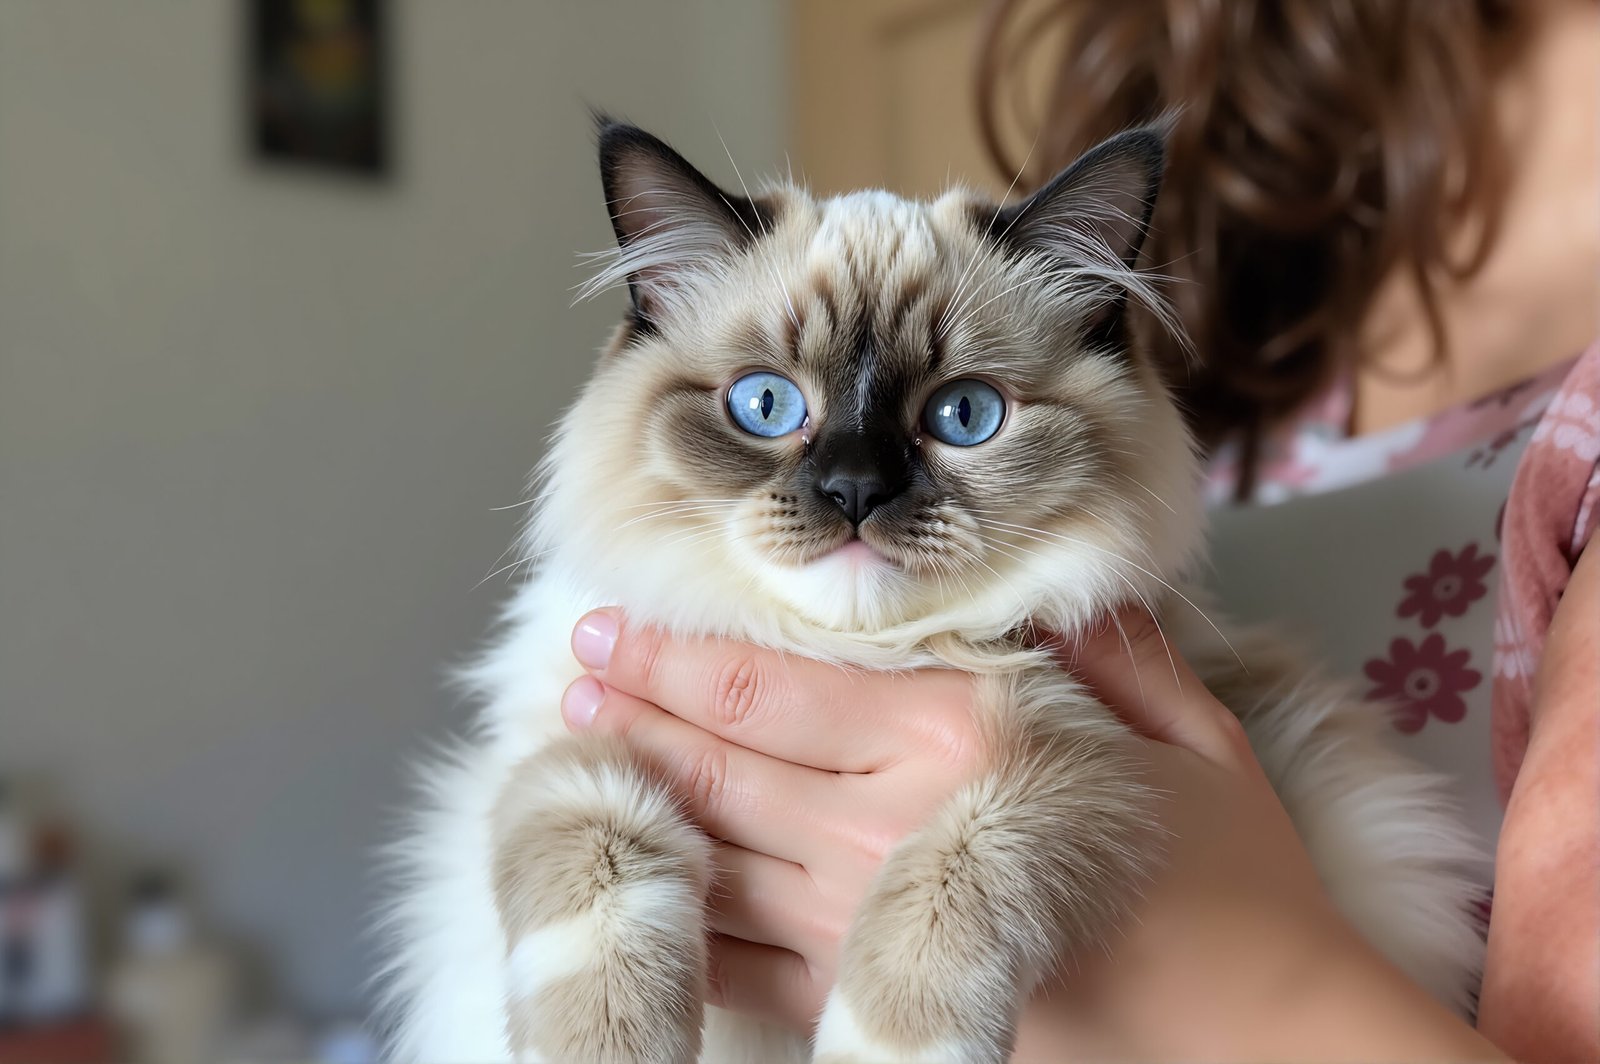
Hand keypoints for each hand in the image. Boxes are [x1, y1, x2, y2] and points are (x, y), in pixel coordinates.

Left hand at [562, 608, 1502, 1059]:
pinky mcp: (869, 1002)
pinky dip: (682, 914)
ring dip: (638, 802)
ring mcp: (868, 922)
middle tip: (567, 677)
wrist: (1259, 1046)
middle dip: (632, 715)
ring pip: (713, 852)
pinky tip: (644, 882)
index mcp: (966, 737)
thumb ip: (1112, 650)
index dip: (675, 656)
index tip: (609, 628)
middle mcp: (894, 823)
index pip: (775, 688)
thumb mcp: (1194, 738)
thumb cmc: (1235, 889)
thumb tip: (1056, 580)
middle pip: (721, 762)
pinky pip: (743, 956)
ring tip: (575, 759)